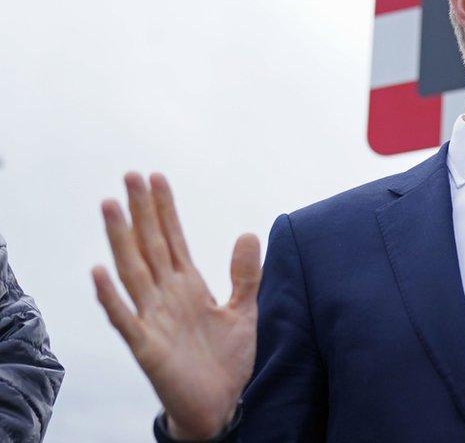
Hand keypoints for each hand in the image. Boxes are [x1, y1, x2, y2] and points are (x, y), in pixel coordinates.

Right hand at [92, 173, 260, 439]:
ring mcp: (153, 319)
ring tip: (110, 206)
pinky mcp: (147, 347)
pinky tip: (99, 273)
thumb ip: (244, 274)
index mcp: (188, 286)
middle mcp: (166, 296)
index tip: (155, 177)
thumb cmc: (225, 360)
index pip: (173, 238)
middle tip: (130, 175)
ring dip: (120, 240)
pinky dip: (111, 298)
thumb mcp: (244, 311)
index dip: (164, 209)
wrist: (220, 405)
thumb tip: (249, 232)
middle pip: (150, 245)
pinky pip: (125, 319)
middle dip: (141, 212)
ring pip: (132, 272)